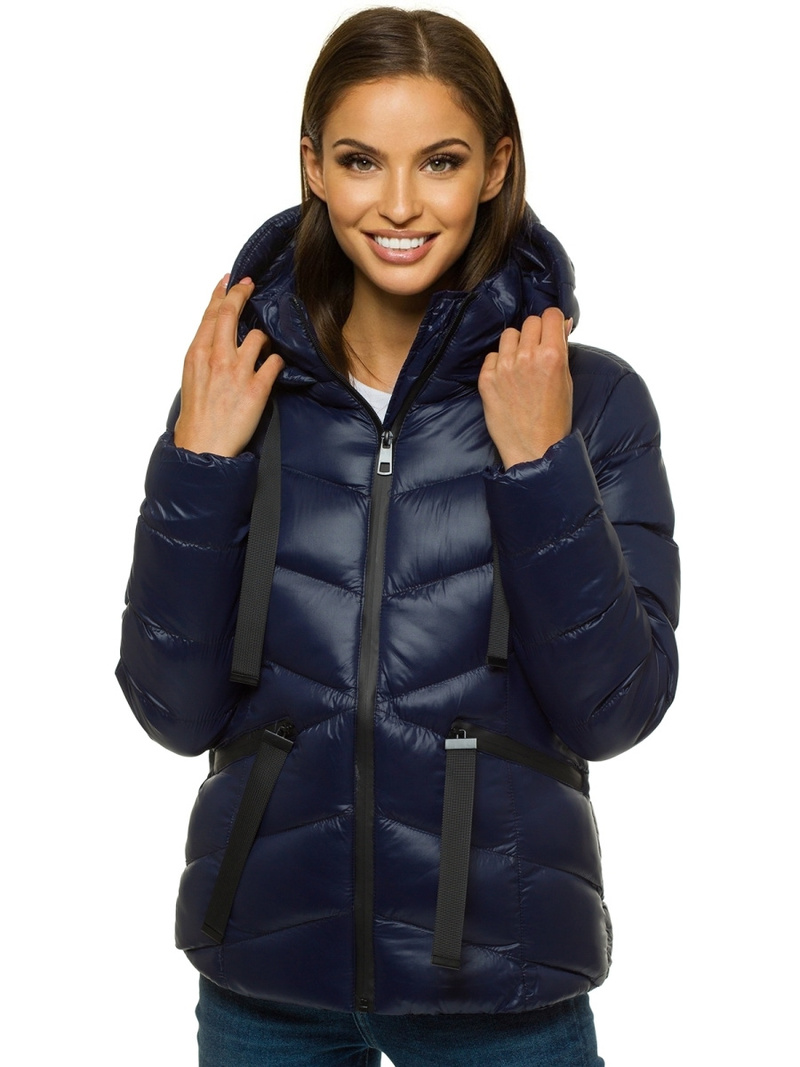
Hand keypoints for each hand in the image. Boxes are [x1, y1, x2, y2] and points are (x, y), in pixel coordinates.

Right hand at [173, 276, 283, 455]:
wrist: (203, 445)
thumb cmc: (196, 416)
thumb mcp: (191, 378)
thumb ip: (204, 355)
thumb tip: (216, 340)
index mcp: (197, 354)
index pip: (211, 315)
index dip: (222, 294)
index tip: (230, 280)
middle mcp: (217, 358)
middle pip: (231, 313)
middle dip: (242, 293)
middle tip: (250, 285)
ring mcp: (237, 371)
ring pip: (258, 336)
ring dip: (263, 339)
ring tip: (262, 349)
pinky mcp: (257, 388)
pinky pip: (274, 362)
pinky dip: (276, 361)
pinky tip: (273, 367)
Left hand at [478, 307, 572, 468]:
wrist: (533, 449)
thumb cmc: (554, 419)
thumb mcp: (566, 380)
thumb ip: (562, 349)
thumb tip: (562, 324)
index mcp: (552, 355)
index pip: (551, 315)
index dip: (553, 323)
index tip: (552, 331)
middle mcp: (527, 357)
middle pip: (530, 322)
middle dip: (536, 333)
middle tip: (537, 351)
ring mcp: (504, 367)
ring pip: (509, 334)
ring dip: (516, 345)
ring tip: (520, 365)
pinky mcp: (486, 379)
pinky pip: (492, 355)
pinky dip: (499, 363)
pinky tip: (507, 380)